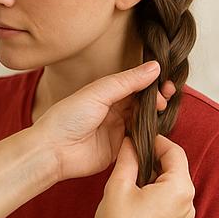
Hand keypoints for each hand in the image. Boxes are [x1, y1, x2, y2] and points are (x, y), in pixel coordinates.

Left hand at [32, 61, 175, 182]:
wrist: (51, 151)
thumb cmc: (68, 117)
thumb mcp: (100, 92)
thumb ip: (129, 81)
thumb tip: (155, 66)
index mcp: (108, 92)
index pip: (136, 83)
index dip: (152, 82)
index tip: (166, 82)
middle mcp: (114, 110)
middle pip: (143, 101)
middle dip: (157, 97)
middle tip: (166, 96)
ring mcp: (117, 129)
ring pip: (144, 119)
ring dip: (155, 115)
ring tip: (162, 110)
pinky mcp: (119, 149)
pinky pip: (139, 141)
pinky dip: (149, 135)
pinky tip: (156, 130)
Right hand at [90, 136, 195, 217]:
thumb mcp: (118, 186)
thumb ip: (128, 158)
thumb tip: (131, 142)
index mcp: (180, 188)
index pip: (174, 151)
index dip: (157, 142)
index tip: (140, 140)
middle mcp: (189, 202)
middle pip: (176, 168)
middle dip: (155, 160)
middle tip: (133, 159)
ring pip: (174, 185)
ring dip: (156, 178)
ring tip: (132, 181)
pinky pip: (172, 202)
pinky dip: (159, 195)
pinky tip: (138, 201)